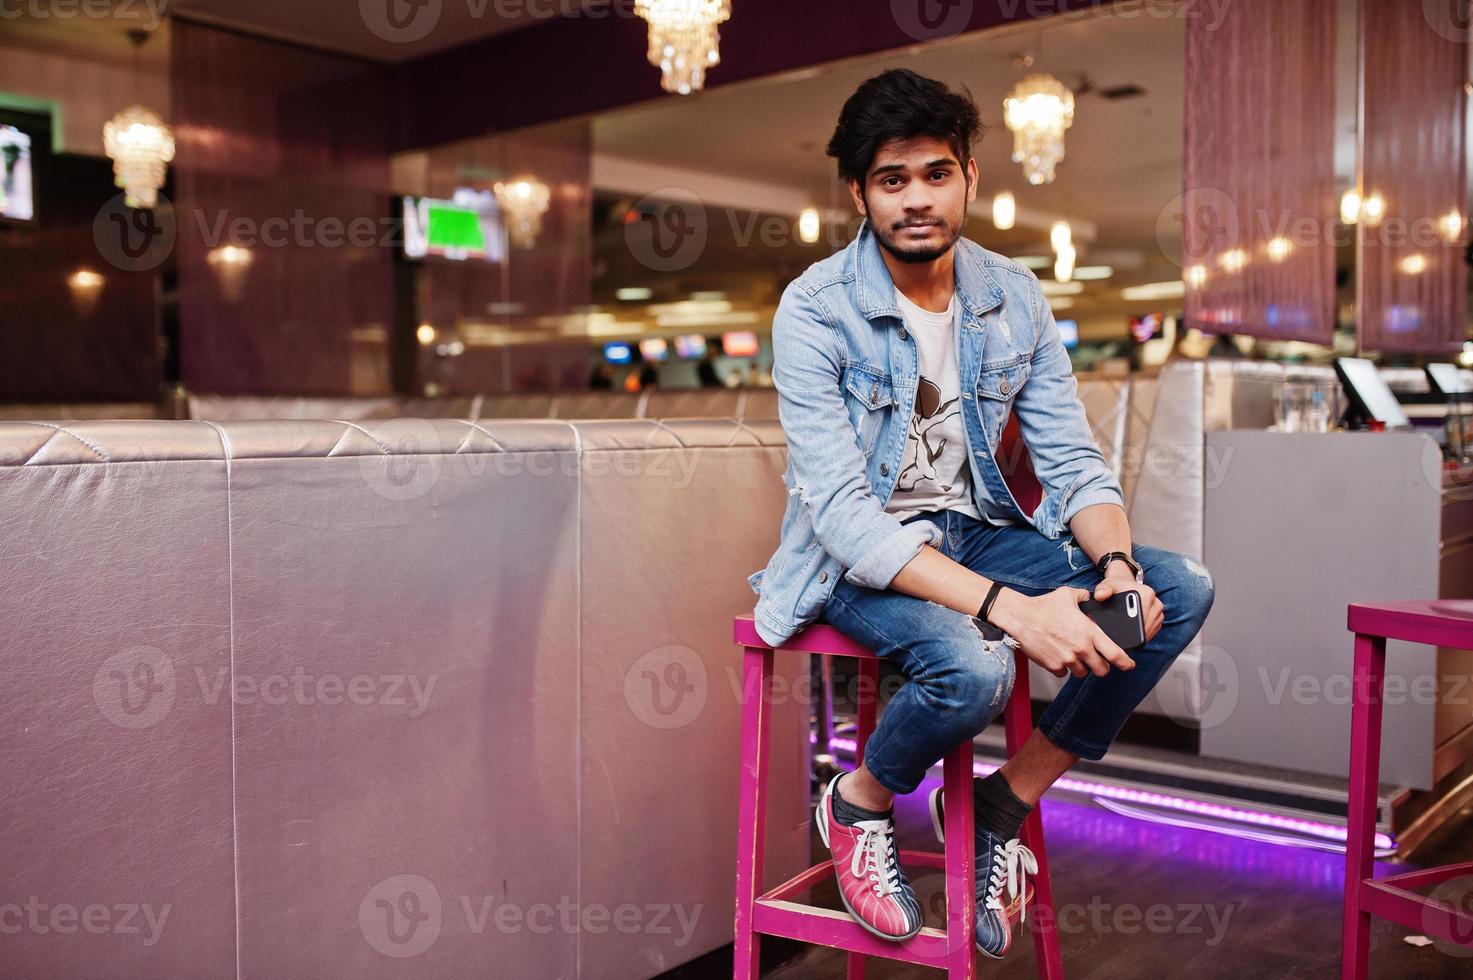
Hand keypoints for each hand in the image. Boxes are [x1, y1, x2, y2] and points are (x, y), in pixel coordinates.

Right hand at [989, 586, 1135, 678]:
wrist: (1020, 617)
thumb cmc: (1043, 605)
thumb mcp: (1068, 594)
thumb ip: (1084, 597)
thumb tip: (1091, 597)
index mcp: (1089, 632)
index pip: (1115, 654)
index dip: (1125, 663)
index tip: (1128, 665)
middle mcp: (1081, 648)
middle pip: (1102, 670)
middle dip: (1101, 667)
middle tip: (1096, 661)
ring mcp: (1067, 659)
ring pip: (1082, 673)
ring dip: (1080, 667)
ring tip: (1073, 655)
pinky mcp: (1053, 666)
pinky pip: (1063, 673)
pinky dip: (1063, 667)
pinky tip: (1057, 655)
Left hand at [1093, 569, 1164, 642]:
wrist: (1125, 586)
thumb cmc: (1115, 588)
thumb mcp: (1106, 587)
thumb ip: (1102, 590)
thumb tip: (1100, 595)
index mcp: (1146, 593)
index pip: (1139, 616)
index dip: (1128, 627)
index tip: (1117, 632)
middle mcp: (1156, 603)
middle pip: (1144, 626)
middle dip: (1131, 633)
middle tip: (1117, 639)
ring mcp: (1158, 612)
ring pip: (1148, 631)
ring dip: (1137, 636)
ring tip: (1123, 636)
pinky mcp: (1158, 620)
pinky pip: (1150, 632)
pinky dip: (1140, 635)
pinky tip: (1130, 635)